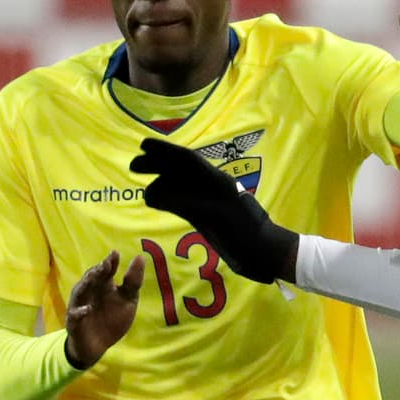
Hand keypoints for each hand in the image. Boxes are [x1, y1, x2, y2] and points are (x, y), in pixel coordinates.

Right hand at [64, 250, 144, 369]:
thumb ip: (133, 281)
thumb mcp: (128, 300)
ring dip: (86, 283)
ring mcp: (80, 305)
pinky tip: (88, 309)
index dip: (110, 262)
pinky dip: (80, 311)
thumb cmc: (112, 319)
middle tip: (106, 263)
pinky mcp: (74, 322)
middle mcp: (90, 291)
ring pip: (80, 291)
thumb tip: (139, 257)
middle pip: (92, 278)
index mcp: (103, 285)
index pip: (106, 270)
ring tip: (94, 276)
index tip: (116, 254)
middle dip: (98, 270)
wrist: (98, 346)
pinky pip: (75, 315)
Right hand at [130, 137, 297, 283]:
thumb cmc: (244, 235)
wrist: (265, 254)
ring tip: (143, 191)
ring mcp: (211, 201)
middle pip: (181, 170)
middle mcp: (213, 187)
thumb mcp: (215, 218)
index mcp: (217, 181)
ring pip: (182, 186)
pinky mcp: (210, 216)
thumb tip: (154, 192)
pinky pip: (185, 203)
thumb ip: (185, 203)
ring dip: (162, 184)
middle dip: (157, 166)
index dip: (164, 150)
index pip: (186, 159)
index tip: (143, 145)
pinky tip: (157, 203)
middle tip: (133, 167)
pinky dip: (169, 201)